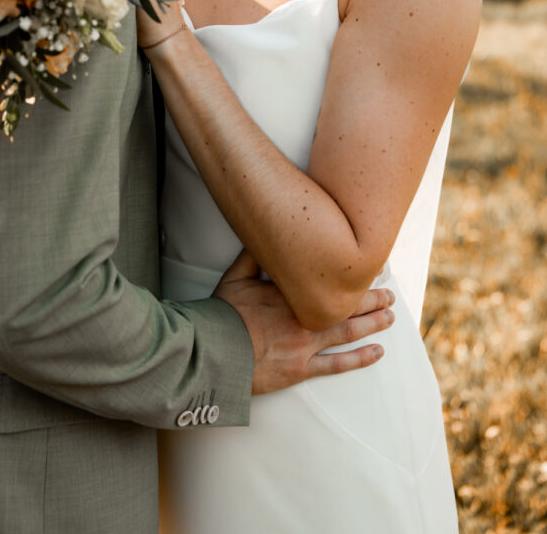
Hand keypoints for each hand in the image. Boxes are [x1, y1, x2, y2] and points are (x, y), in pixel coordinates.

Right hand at [214, 250, 393, 393]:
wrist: (215, 351)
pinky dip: (360, 359)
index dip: (352, 277)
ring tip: (390, 317)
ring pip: (348, 332)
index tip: (370, 268)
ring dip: (372, 324)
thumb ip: (251, 257)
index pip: (329, 281)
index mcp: (290, 294)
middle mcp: (304, 317)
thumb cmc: (223, 314)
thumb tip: (262, 237)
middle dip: (371, 300)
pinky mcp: (301, 369)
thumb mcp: (234, 278)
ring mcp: (305, 344)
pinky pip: (336, 365)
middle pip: (346, 306)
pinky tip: (378, 352)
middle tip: (390, 295)